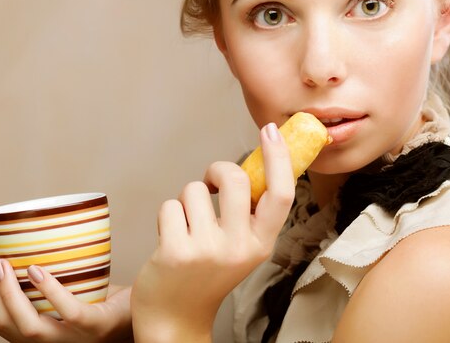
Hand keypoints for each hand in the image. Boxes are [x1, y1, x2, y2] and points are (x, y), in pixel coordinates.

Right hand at [0, 244, 132, 341]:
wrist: (137, 311)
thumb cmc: (97, 296)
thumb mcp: (60, 281)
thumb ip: (38, 266)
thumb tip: (13, 231)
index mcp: (30, 327)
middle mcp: (43, 339)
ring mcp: (68, 337)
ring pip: (26, 324)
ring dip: (7, 291)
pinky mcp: (93, 326)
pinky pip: (68, 313)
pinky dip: (50, 291)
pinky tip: (36, 270)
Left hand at [131, 122, 294, 341]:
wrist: (176, 318)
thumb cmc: (208, 273)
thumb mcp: (241, 247)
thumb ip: (249, 212)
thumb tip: (254, 164)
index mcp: (262, 243)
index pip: (281, 194)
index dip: (278, 158)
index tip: (270, 131)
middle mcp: (239, 247)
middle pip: (234, 178)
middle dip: (216, 170)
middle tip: (210, 182)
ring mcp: (207, 250)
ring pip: (194, 190)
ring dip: (186, 200)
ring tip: (187, 226)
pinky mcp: (176, 251)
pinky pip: (170, 206)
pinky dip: (167, 215)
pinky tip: (171, 238)